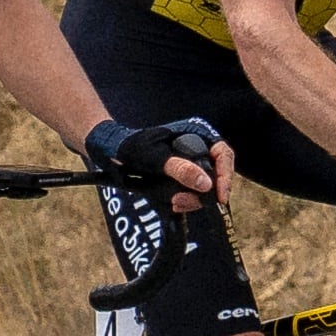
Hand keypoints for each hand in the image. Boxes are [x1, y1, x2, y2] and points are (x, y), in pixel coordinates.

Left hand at [85, 117, 231, 213]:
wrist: (110, 154)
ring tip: (176, 202)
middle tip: (188, 202)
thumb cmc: (130, 148)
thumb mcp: (154, 158)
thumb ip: (180, 169)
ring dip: (193, 199)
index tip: (220, 197)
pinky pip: (193, 193)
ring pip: (205, 187)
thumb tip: (206, 184)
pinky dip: (185, 200)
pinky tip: (173, 202)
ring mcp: (191, 164)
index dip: (225, 176)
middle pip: (217, 173)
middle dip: (205, 192)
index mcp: (196, 133)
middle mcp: (198, 148)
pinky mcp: (182, 178)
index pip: (223, 154)